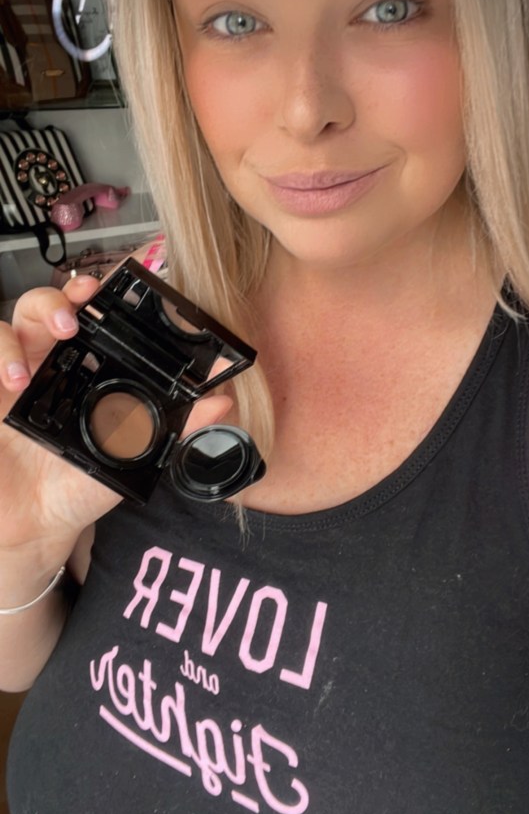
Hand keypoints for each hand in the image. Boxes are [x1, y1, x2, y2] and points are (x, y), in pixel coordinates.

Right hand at [0, 276, 232, 562]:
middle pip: (46, 307)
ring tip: (28, 369)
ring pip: (9, 325)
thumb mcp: (131, 455)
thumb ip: (175, 428)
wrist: (37, 526)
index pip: (90, 316)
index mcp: (85, 368)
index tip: (111, 287)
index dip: (97, 295)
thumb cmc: (81, 483)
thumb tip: (222, 402)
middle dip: (59, 298)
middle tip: (77, 311)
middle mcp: (48, 363)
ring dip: (18, 334)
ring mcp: (12, 377)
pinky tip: (10, 384)